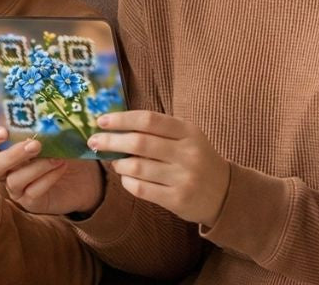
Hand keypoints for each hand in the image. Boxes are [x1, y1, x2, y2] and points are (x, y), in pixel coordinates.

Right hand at [0, 126, 104, 215]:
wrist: (85, 177)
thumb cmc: (63, 149)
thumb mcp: (53, 134)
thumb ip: (43, 124)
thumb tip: (45, 109)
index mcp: (3, 148)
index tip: (3, 131)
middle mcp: (4, 169)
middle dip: (12, 155)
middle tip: (34, 144)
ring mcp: (16, 188)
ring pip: (14, 180)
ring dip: (36, 167)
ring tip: (56, 157)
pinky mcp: (31, 202)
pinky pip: (33, 192)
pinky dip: (47, 178)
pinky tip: (61, 167)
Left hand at [88, 111, 229, 225]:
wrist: (225, 193)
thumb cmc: (196, 159)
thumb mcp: (186, 137)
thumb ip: (157, 130)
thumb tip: (115, 126)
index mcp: (188, 131)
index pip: (148, 120)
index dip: (121, 119)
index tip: (101, 121)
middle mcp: (187, 153)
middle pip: (139, 142)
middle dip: (111, 141)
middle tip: (93, 141)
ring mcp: (183, 177)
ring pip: (137, 167)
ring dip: (118, 163)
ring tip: (115, 162)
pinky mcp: (178, 199)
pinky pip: (141, 188)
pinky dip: (127, 181)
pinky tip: (126, 177)